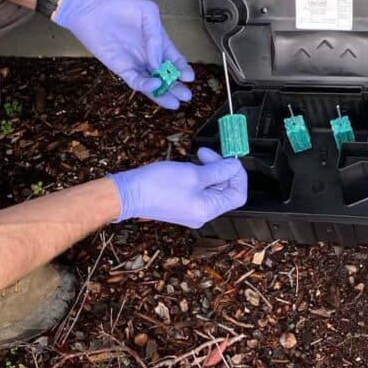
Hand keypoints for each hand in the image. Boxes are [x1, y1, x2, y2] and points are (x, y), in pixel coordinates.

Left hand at [52, 0, 194, 108]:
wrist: (90, 3)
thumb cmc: (118, 1)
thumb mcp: (148, 12)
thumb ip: (156, 37)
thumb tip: (158, 61)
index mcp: (156, 39)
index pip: (173, 58)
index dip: (182, 68)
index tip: (190, 77)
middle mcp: (145, 53)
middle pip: (164, 74)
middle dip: (175, 86)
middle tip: (186, 96)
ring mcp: (132, 61)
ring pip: (150, 82)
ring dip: (162, 92)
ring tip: (175, 103)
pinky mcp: (118, 66)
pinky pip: (134, 79)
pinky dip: (145, 85)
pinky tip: (155, 85)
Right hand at [108, 148, 247, 226]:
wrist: (129, 193)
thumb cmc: (159, 185)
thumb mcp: (194, 174)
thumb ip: (218, 170)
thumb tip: (234, 166)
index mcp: (208, 210)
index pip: (237, 195)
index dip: (238, 175)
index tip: (230, 159)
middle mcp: (202, 213)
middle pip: (224, 190)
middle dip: (221, 168)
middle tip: (207, 153)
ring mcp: (192, 209)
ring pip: (211, 187)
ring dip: (209, 169)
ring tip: (197, 156)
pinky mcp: (182, 203)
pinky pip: (199, 189)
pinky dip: (199, 175)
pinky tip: (189, 165)